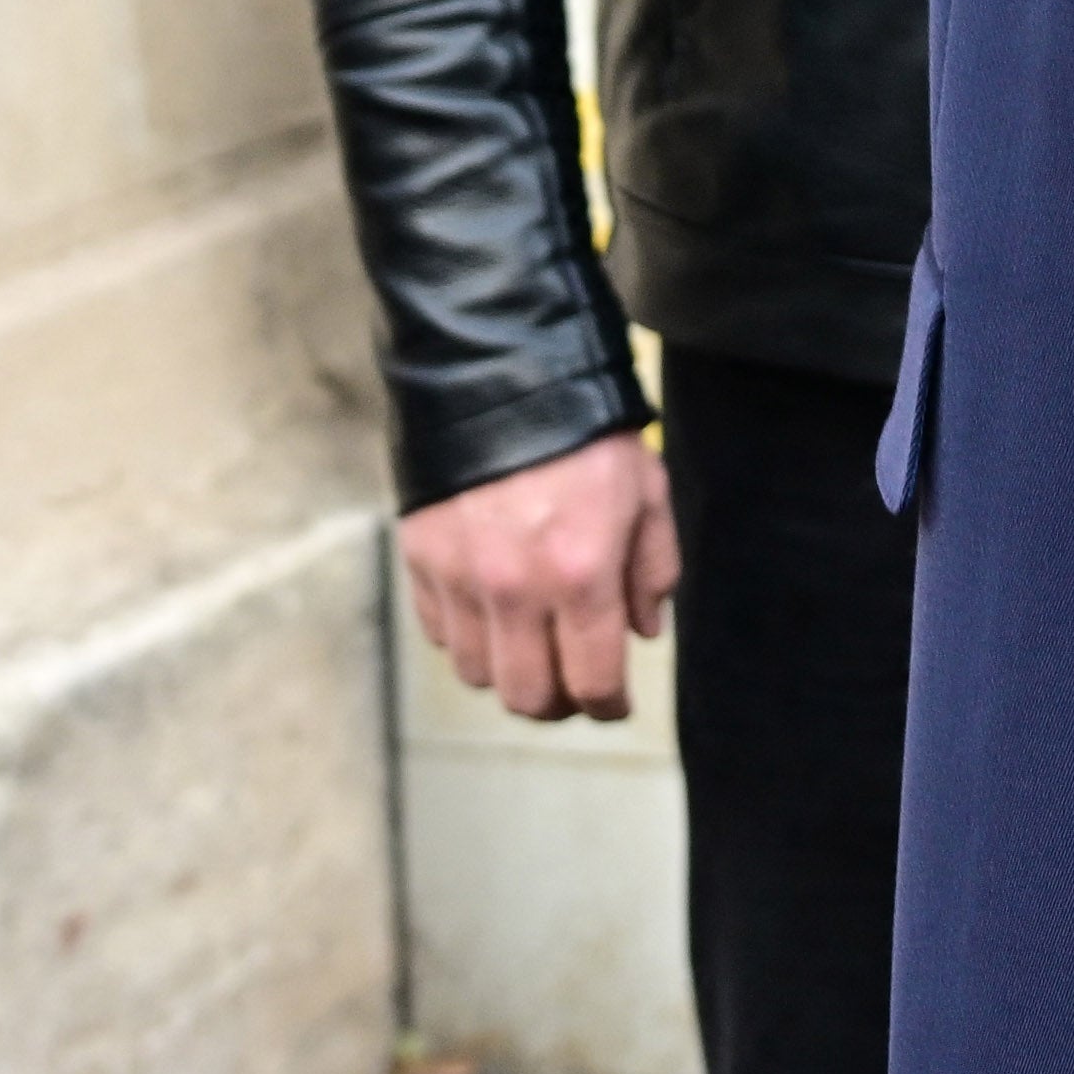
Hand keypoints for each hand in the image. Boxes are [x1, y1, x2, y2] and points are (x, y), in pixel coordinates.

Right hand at [398, 431, 676, 722]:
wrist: (501, 367)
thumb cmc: (586, 428)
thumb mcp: (647, 490)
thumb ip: (652, 569)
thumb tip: (642, 632)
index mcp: (581, 573)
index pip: (591, 683)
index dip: (608, 706)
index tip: (614, 703)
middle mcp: (515, 587)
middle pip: (527, 697)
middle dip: (557, 703)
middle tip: (571, 685)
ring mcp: (461, 577)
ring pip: (478, 674)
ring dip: (508, 671)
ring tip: (531, 644)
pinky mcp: (421, 559)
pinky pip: (440, 634)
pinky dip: (468, 637)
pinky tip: (493, 611)